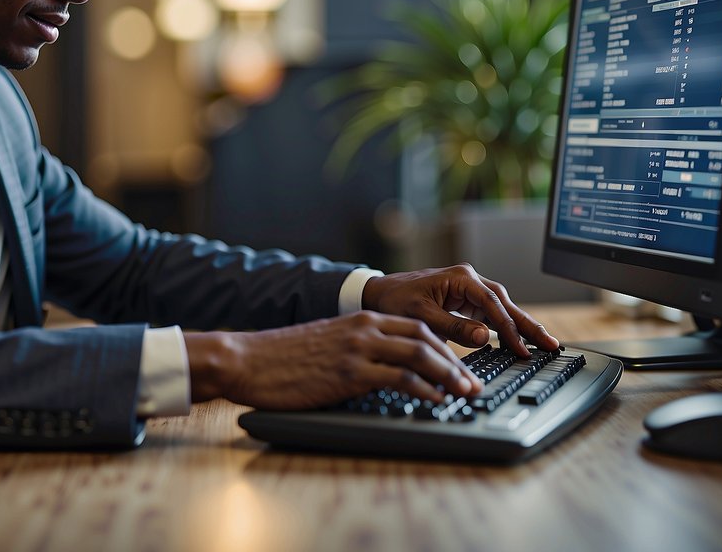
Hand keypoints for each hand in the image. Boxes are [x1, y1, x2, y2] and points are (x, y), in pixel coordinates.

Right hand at [184, 312, 482, 410]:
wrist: (248, 359)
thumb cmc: (282, 358)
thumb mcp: (326, 345)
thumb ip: (356, 351)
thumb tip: (383, 373)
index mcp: (360, 320)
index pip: (416, 327)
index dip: (444, 347)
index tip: (461, 366)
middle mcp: (364, 329)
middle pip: (426, 339)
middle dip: (456, 362)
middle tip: (473, 384)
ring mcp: (358, 350)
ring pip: (419, 355)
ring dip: (449, 376)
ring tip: (464, 394)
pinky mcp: (349, 372)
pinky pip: (399, 378)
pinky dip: (424, 389)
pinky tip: (435, 400)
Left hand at [361, 263, 559, 356]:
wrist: (379, 293)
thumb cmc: (396, 301)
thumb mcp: (422, 315)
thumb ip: (453, 327)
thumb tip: (485, 336)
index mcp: (461, 278)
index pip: (493, 304)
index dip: (509, 328)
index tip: (522, 349)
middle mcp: (469, 280)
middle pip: (506, 303)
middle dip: (529, 325)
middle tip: (552, 345)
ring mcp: (470, 289)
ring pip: (502, 308)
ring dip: (521, 326)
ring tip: (544, 345)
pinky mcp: (466, 299)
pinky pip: (492, 313)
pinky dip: (505, 327)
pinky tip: (519, 340)